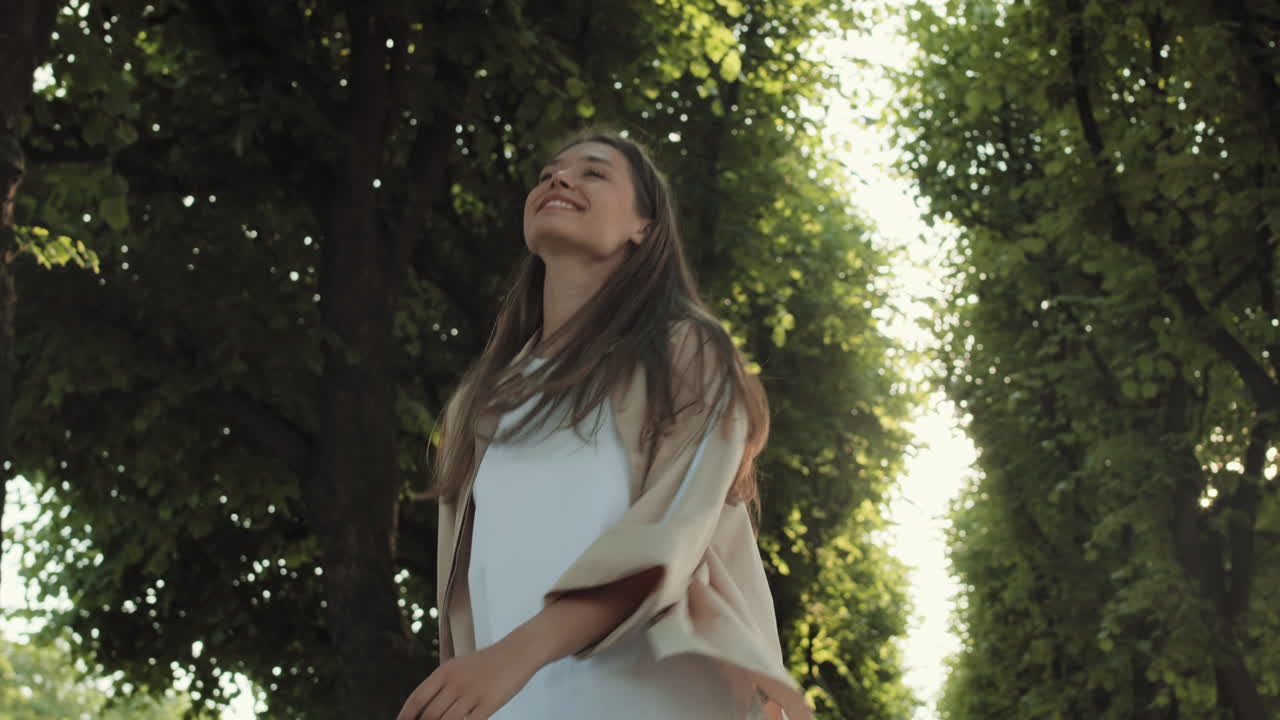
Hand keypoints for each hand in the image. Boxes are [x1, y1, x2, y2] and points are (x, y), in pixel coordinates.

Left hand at [396, 636, 541, 719]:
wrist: (517, 652)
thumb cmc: (488, 662)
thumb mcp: (460, 666)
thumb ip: (443, 684)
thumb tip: (425, 706)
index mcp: (446, 671)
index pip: (418, 697)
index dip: (406, 714)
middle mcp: (456, 682)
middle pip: (430, 714)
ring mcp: (472, 694)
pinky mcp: (488, 704)